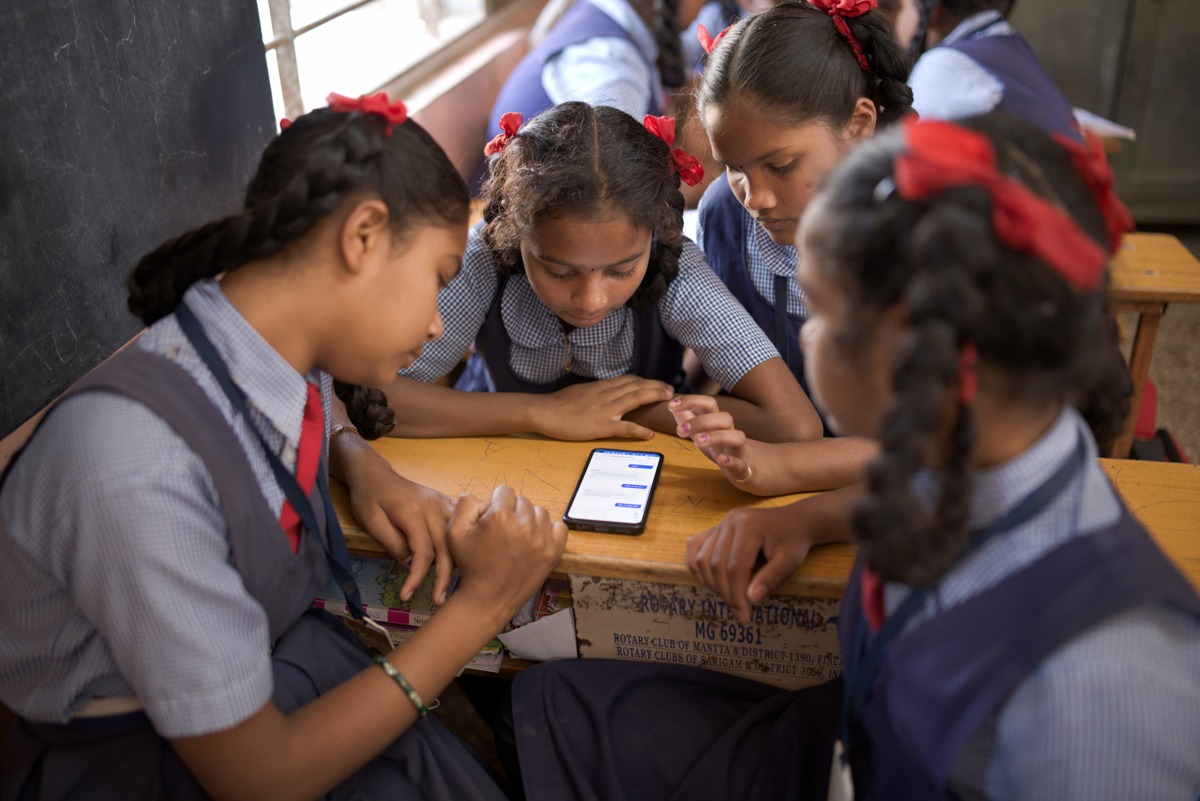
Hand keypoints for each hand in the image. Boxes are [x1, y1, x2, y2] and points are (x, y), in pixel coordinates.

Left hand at [343, 457, 455, 603]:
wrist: (374, 473)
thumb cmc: (368, 498)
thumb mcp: (371, 522)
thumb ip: (393, 543)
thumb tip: (413, 564)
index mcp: (413, 512)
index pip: (424, 552)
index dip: (417, 577)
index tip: (407, 596)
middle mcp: (434, 506)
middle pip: (446, 548)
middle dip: (444, 578)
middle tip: (438, 601)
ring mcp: (442, 502)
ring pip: (457, 538)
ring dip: (456, 562)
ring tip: (451, 585)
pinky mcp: (444, 502)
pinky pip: (459, 526)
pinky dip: (460, 544)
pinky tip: (460, 560)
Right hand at [444, 486, 567, 623]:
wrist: (487, 599)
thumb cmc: (470, 566)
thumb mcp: (454, 533)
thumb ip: (465, 505)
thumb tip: (483, 496)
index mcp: (499, 518)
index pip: (504, 491)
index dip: (496, 504)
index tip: (493, 520)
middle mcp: (523, 526)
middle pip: (522, 501)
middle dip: (512, 512)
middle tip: (503, 532)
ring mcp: (541, 540)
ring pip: (540, 512)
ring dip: (530, 520)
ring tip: (518, 537)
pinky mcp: (552, 552)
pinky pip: (559, 527)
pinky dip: (549, 530)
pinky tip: (535, 539)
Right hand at [538, 375, 674, 439]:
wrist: (544, 411)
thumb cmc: (558, 403)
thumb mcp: (580, 392)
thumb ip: (595, 392)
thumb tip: (603, 393)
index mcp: (601, 386)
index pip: (629, 379)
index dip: (646, 381)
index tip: (657, 383)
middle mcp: (607, 394)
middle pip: (638, 386)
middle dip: (657, 387)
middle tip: (671, 391)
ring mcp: (606, 409)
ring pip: (636, 399)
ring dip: (655, 398)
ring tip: (669, 402)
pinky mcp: (601, 425)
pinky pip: (624, 427)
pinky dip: (639, 430)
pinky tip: (650, 434)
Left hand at [668, 395, 782, 494]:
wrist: (760, 470)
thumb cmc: (727, 450)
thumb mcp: (705, 435)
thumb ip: (690, 421)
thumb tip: (674, 407)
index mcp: (719, 424)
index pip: (708, 404)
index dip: (691, 400)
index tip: (671, 404)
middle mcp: (731, 433)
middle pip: (723, 417)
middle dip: (700, 421)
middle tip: (680, 431)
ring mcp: (740, 451)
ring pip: (735, 437)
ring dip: (716, 436)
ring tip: (698, 441)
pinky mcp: (746, 470)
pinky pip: (741, 464)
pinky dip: (732, 462)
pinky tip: (722, 461)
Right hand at [687, 506, 817, 622]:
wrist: (795, 521)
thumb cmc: (794, 541)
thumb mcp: (791, 561)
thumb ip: (771, 579)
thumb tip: (751, 599)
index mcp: (749, 526)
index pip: (735, 567)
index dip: (737, 595)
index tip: (745, 616)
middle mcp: (730, 521)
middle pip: (716, 564)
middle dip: (726, 593)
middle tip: (740, 612)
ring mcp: (721, 523)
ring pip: (703, 558)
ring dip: (712, 583)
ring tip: (730, 599)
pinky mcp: (716, 528)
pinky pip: (696, 546)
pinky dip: (697, 566)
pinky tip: (711, 581)